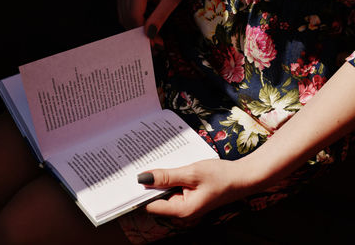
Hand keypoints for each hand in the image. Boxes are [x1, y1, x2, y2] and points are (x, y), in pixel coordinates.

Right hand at [117, 0, 187, 38]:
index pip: (134, 15)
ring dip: (136, 28)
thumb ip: (161, 16)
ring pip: (123, 15)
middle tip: (154, 43)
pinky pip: (123, 10)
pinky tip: (145, 23)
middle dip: (139, 33)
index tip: (154, 43)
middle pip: (126, 17)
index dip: (143, 32)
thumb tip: (150, 34)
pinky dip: (133, 20)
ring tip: (151, 34)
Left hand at [138, 159, 255, 220]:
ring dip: (161, 179)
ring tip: (157, 162)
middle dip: (150, 183)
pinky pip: (174, 189)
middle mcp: (182, 211)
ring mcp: (186, 205)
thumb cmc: (221, 176)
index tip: (132, 177)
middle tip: (141, 165)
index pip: (151, 205)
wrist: (243, 177)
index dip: (140, 192)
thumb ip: (167, 176)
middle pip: (156, 199)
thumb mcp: (191, 173)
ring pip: (165, 193)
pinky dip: (170, 179)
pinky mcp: (189, 197)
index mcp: (182, 210)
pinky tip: (170, 167)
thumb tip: (143, 178)